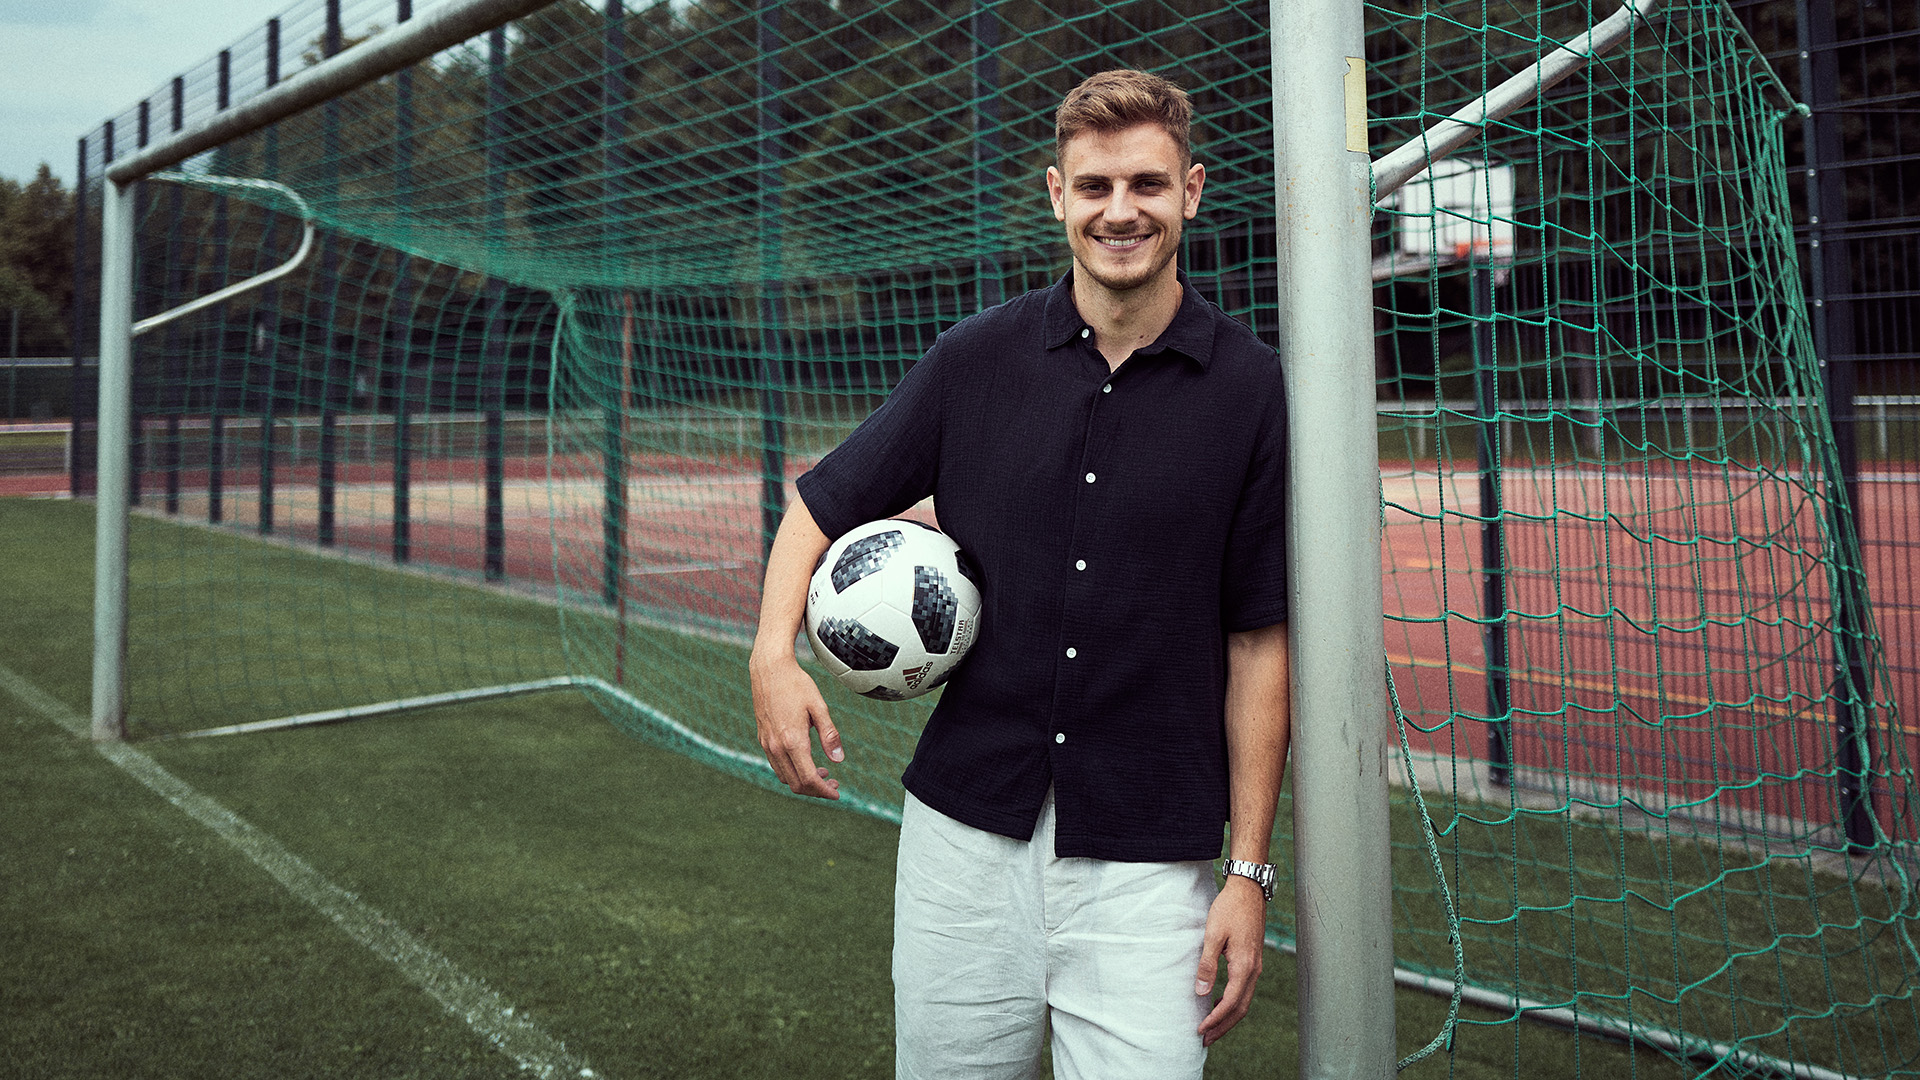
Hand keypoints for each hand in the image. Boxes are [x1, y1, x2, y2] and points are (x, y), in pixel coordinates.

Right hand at [750, 651, 842, 799]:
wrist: (769, 669)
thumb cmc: (796, 684)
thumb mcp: (819, 707)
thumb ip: (829, 735)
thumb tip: (839, 759)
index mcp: (792, 740)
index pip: (809, 778)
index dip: (824, 790)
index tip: (836, 792)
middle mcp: (776, 746)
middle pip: (796, 784)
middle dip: (816, 790)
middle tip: (833, 783)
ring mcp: (767, 744)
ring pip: (784, 777)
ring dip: (803, 782)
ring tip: (822, 773)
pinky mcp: (763, 738)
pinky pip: (776, 766)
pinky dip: (791, 772)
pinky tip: (805, 761)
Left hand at [1195, 875, 1266, 1046]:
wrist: (1248, 890)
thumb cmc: (1229, 909)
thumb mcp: (1213, 935)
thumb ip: (1207, 964)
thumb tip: (1202, 992)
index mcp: (1244, 966)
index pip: (1231, 1003)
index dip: (1215, 1019)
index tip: (1200, 1030)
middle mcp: (1254, 970)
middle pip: (1241, 1008)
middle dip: (1223, 1026)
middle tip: (1205, 1039)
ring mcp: (1256, 966)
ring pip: (1245, 1001)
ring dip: (1228, 1017)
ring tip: (1211, 1028)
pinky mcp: (1253, 960)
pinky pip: (1245, 990)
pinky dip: (1234, 1003)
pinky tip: (1219, 1003)